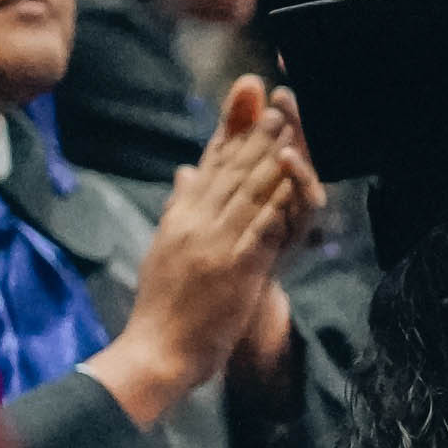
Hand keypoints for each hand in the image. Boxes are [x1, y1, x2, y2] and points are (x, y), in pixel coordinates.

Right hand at [86, 77, 320, 426]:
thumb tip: (186, 173)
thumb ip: (179, 208)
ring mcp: (213, 242)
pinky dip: (277, 198)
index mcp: (180, 217)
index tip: (247, 97)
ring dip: (269, 154)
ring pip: (246, 189)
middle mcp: (193, 222)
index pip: (209, 165)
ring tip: (288, 124)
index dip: (230, 129)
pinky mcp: (233, 266)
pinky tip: (293, 177)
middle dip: (255, 132)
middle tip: (276, 99)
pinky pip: (260, 225)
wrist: (155, 351)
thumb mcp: (165, 248)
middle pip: (229, 169)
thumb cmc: (162, 307)